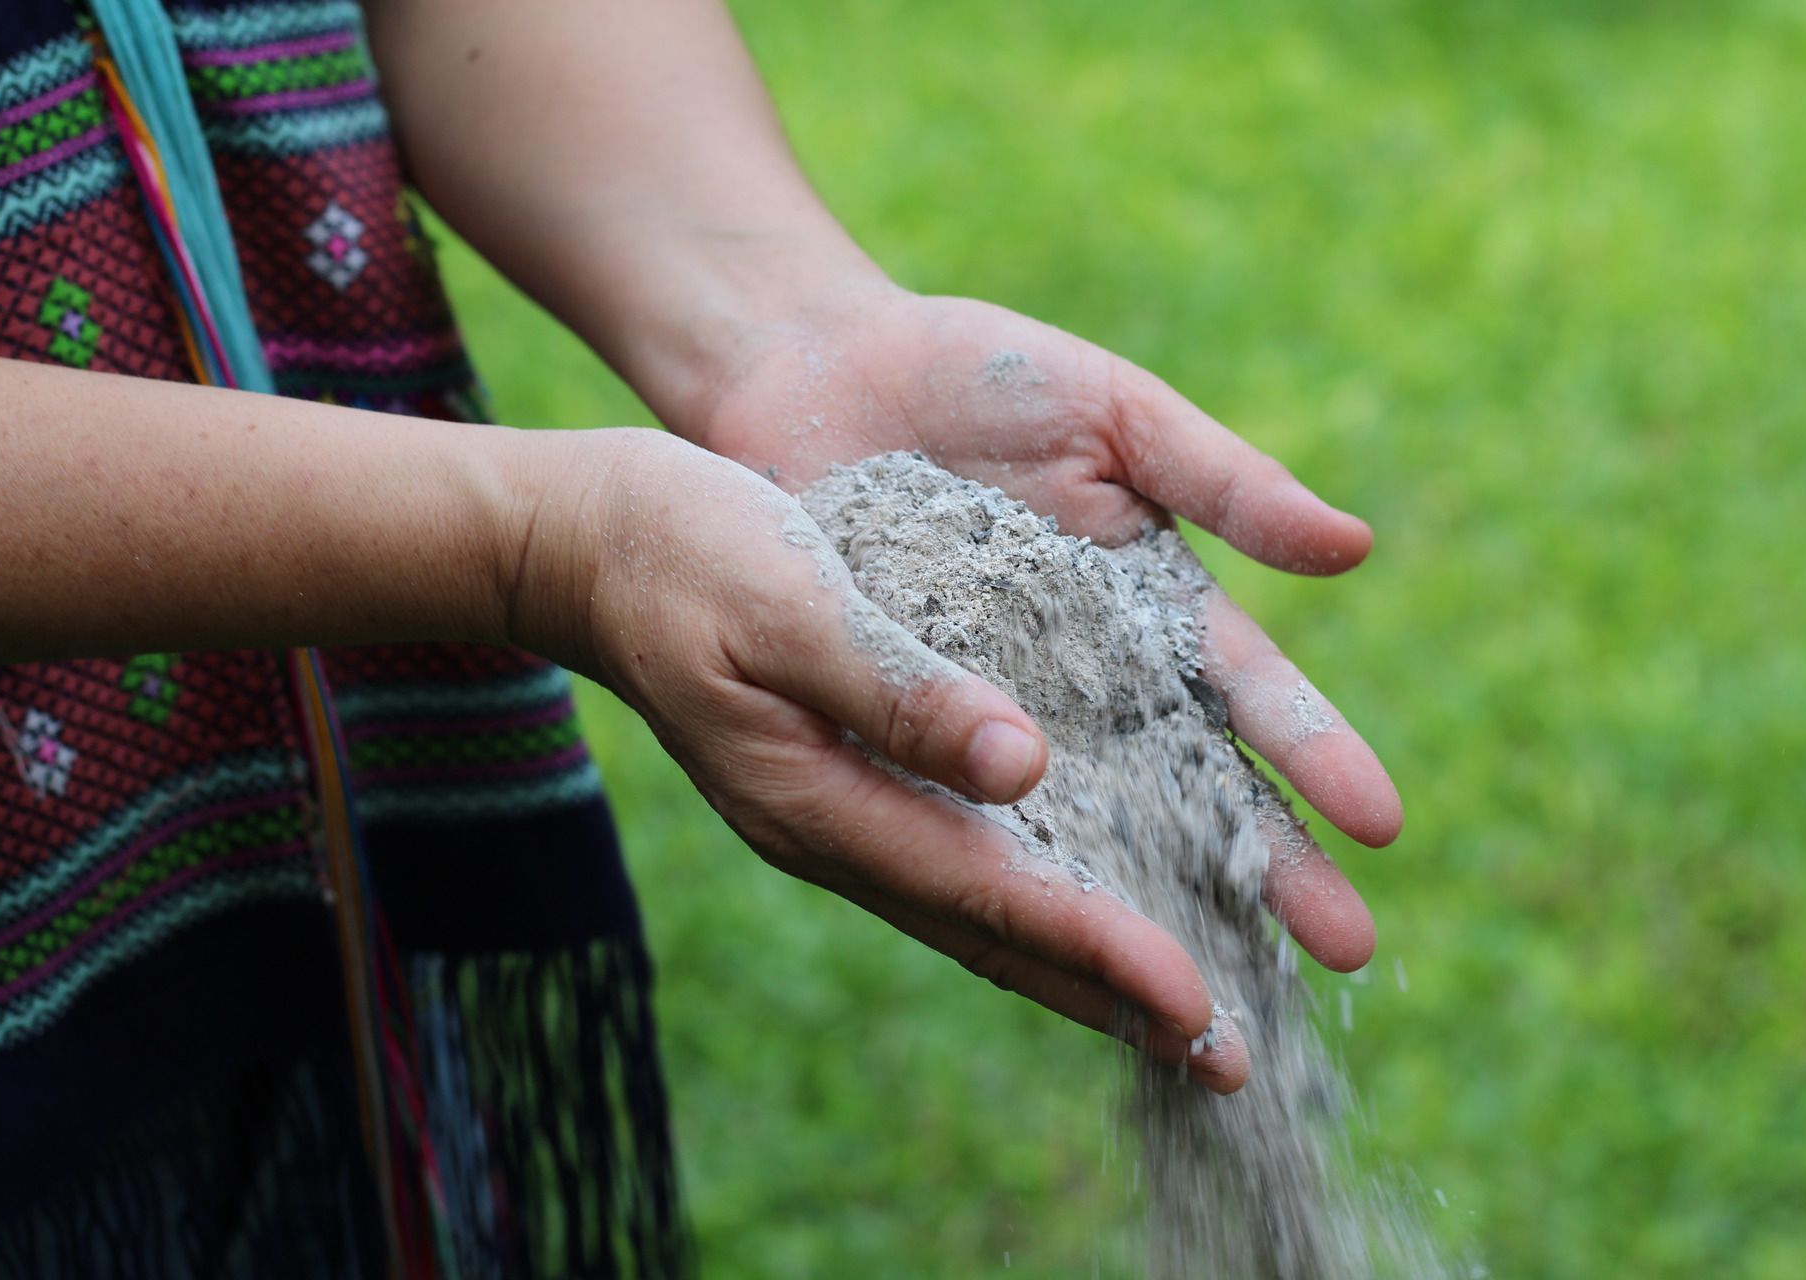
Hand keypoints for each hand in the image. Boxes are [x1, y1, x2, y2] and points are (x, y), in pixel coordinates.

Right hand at [504, 428, 1250, 1089]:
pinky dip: (1032, 897)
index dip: (1095, 949)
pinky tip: (1084, 896)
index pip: (983, 892)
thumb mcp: (788, 601)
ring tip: (1175, 1011)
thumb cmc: (682, 552)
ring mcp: (834, 814)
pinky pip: (956, 860)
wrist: (585, 545)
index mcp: (817, 796)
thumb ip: (897, 687)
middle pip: (990, 936)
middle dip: (1106, 999)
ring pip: (976, 910)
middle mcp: (833, 828)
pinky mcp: (844, 780)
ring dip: (1077, 964)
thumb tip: (1026, 766)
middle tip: (1220, 1059)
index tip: (1194, 1003)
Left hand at [689, 286, 1400, 973]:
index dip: (1314, 754)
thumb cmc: (975, 376)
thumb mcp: (1111, 411)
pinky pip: (969, 814)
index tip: (1382, 824)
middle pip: (1194, 787)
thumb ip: (1221, 479)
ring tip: (1218, 984)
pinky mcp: (915, 728)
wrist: (811, 372)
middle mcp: (1091, 678)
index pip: (1252, 694)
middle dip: (1270, 864)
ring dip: (1155, 901)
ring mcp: (1003, 712)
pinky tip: (1059, 946)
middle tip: (1348, 952)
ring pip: (1093, 825)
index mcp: (1152, 601)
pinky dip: (1016, 879)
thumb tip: (1355, 549)